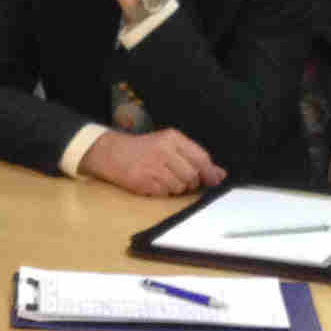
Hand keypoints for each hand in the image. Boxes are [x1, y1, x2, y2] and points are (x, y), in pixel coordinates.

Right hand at [80, 128, 223, 196]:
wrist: (111, 152)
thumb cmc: (144, 150)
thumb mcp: (170, 146)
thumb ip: (194, 158)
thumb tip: (220, 174)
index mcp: (172, 138)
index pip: (201, 158)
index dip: (209, 172)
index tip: (214, 180)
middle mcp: (163, 150)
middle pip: (192, 175)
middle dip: (190, 182)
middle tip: (179, 177)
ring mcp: (152, 165)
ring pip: (180, 186)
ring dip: (176, 188)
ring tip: (163, 178)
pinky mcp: (143, 180)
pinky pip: (164, 193)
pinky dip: (162, 192)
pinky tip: (153, 182)